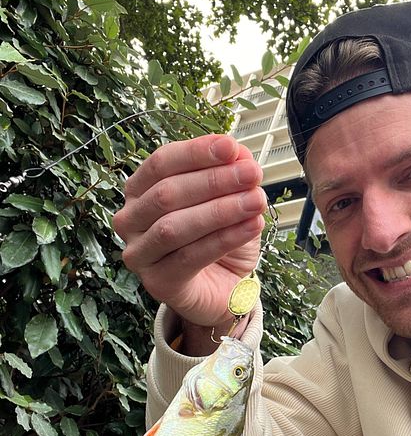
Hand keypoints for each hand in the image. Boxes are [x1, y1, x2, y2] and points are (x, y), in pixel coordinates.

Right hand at [113, 135, 265, 328]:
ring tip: (256, 201)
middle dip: (214, 180)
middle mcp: (130, 220)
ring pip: (174, 227)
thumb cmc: (218, 238)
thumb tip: (238, 152)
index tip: (231, 147)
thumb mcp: (230, 199)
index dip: (196, 152)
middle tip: (252, 174)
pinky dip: (224, 239)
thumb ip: (230, 173)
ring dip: (220, 210)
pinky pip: (189, 257)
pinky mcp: (157, 282)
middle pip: (167, 193)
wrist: (223, 288)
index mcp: (140, 190)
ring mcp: (139, 254)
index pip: (161, 163)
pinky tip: (252, 226)